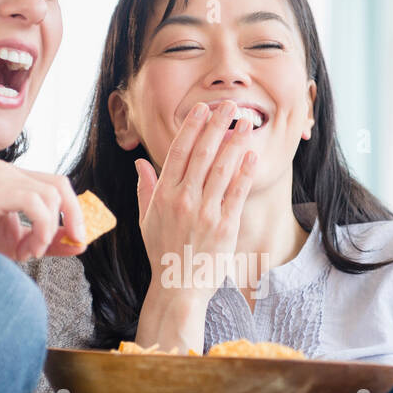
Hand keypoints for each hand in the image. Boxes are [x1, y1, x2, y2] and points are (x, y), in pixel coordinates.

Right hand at [0, 162, 86, 260]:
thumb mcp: (22, 245)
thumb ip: (50, 241)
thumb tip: (81, 243)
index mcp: (13, 180)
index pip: (56, 184)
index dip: (74, 210)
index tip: (79, 238)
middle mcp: (6, 172)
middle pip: (58, 184)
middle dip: (72, 216)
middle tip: (72, 242)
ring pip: (48, 195)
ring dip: (48, 230)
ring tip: (31, 251)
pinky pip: (33, 202)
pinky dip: (40, 228)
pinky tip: (27, 249)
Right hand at [136, 100, 257, 303]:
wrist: (178, 287)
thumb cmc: (162, 252)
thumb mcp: (146, 220)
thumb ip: (145, 189)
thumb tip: (140, 163)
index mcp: (164, 195)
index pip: (178, 152)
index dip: (191, 127)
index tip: (202, 109)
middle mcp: (183, 200)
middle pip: (202, 154)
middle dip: (217, 125)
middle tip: (229, 105)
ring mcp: (205, 213)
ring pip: (222, 168)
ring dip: (235, 142)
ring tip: (246, 122)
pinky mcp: (224, 227)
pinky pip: (236, 193)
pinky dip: (244, 172)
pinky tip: (251, 155)